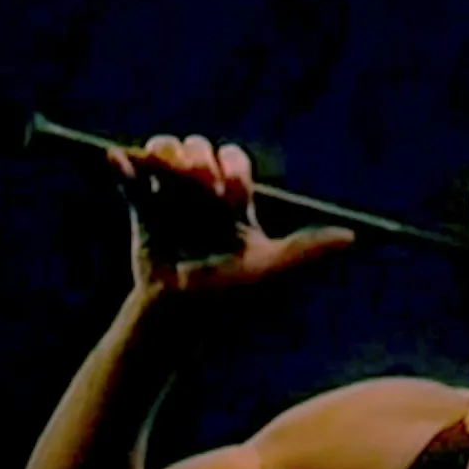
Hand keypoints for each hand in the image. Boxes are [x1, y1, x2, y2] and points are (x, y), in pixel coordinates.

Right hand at [107, 135, 354, 292]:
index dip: (231, 166)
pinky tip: (116, 159)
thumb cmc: (230, 298)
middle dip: (198, 158)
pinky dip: (122, 168)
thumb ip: (307, 250)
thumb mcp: (271, 270)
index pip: (234, 162)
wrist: (180, 318)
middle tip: (198, 184)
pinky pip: (129, 180)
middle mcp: (203, 199)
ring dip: (165, 154)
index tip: (229, 191)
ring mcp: (171, 202)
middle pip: (199, 151)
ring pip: (167, 154)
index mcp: (235, 206)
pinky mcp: (141, 213)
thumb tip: (353, 237)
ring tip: (163, 171)